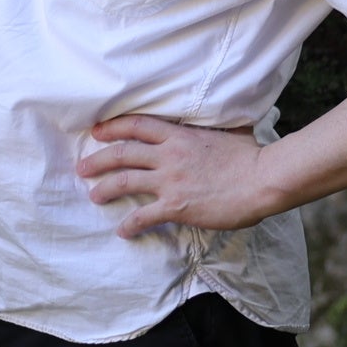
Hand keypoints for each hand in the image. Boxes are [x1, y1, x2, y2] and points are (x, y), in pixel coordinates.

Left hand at [76, 116, 278, 237]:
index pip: (136, 126)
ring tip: (94, 196)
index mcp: (179, 135)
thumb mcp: (228, 131)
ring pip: (125, 182)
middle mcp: (168, 155)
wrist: (264, 179)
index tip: (97, 132)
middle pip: (122, 154)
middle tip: (82, 168)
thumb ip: (214, 126)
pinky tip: (122, 230)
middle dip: (97, 160)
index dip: (112, 128)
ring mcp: (170, 181)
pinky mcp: (177, 205)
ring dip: (105, 189)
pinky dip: (130, 224)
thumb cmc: (251, 156)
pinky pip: (144, 216)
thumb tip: (220, 116)